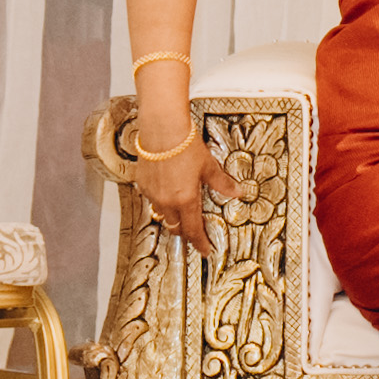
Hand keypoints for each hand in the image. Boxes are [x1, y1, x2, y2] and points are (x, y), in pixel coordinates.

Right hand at [131, 116, 232, 253]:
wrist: (162, 128)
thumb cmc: (185, 143)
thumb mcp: (208, 165)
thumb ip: (222, 183)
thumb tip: (237, 192)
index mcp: (185, 200)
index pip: (193, 230)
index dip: (200, 243)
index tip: (205, 250)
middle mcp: (166, 201)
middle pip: (175, 226)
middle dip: (185, 231)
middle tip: (193, 230)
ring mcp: (152, 193)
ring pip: (163, 213)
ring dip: (172, 215)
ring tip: (180, 209)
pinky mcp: (142, 183)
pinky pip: (151, 199)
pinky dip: (160, 199)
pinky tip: (166, 190)